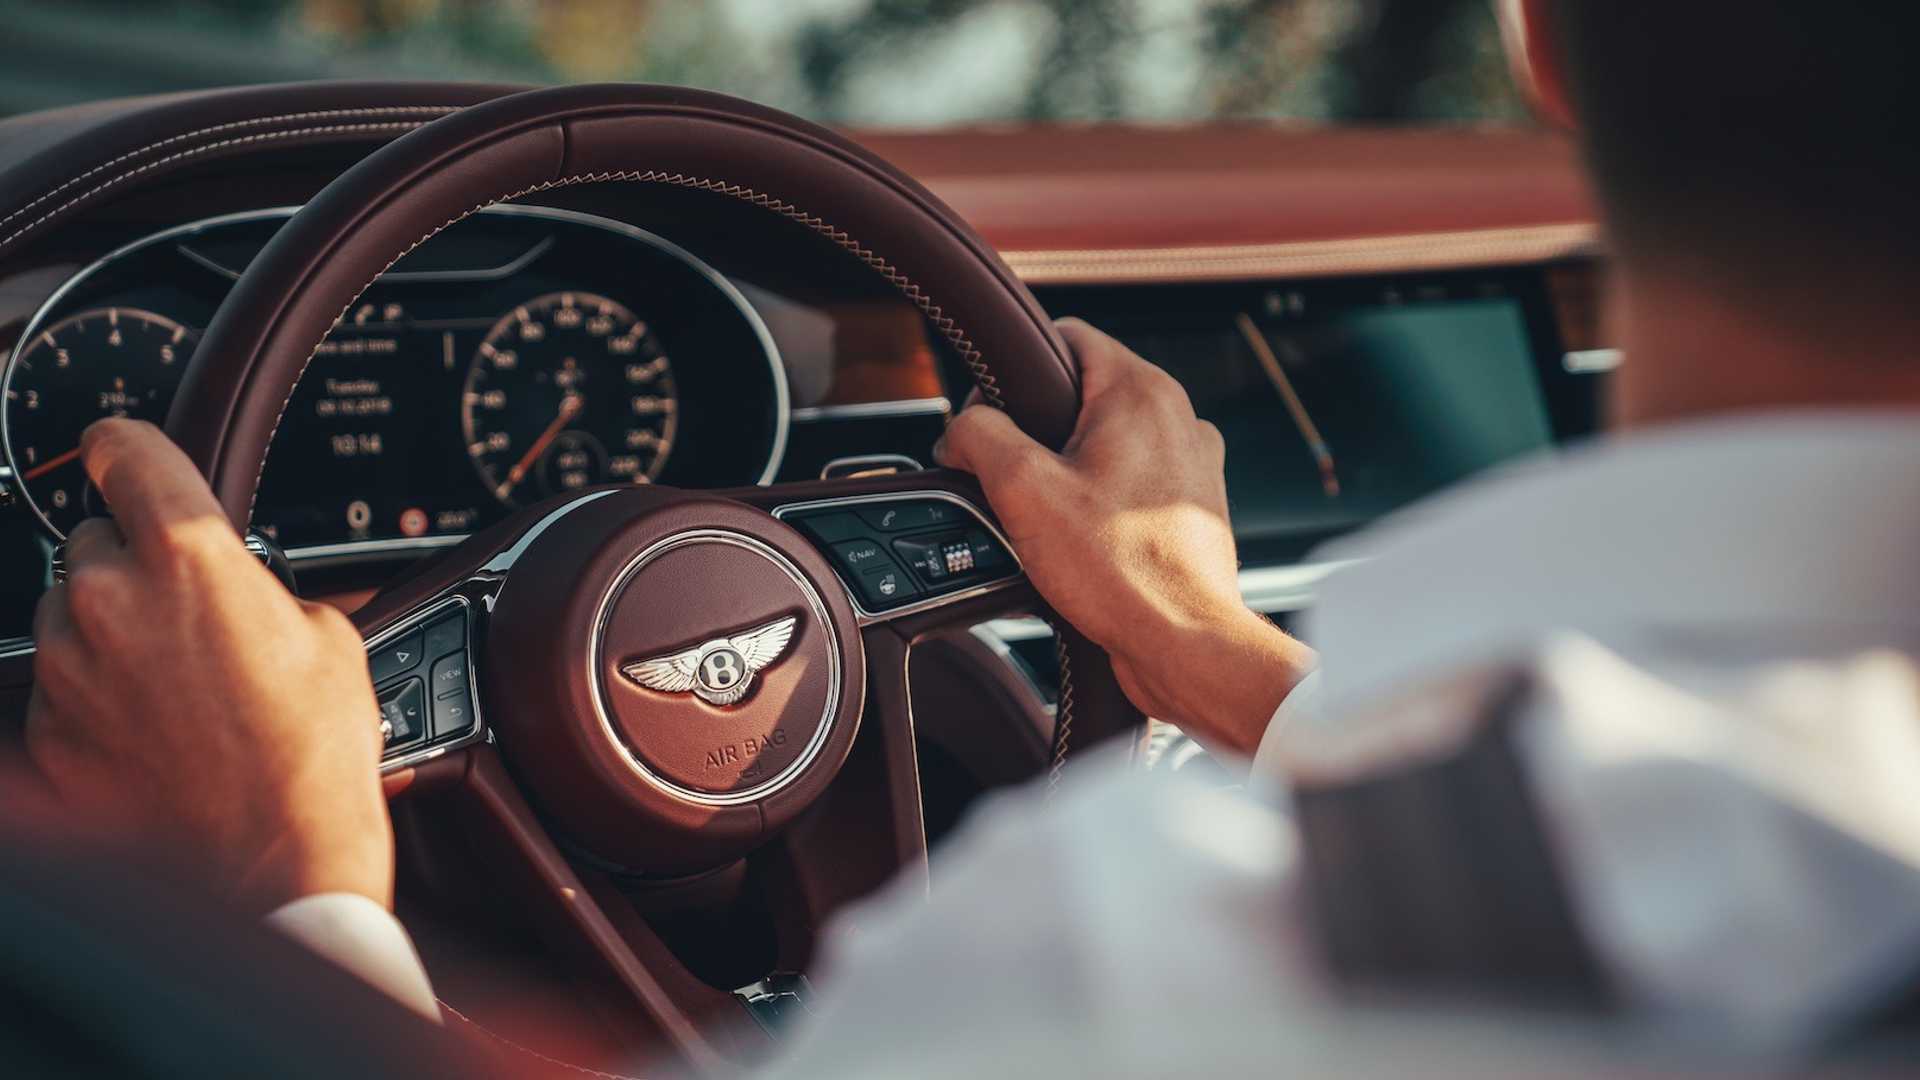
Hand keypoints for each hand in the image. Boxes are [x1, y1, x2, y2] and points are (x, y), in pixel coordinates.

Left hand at [26, 419, 391, 913]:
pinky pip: (62, 689)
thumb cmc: (312, 763)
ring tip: (181, 691)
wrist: (271, 872)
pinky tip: (158, 736)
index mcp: (187, 555)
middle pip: (94, 542)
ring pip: (72, 616)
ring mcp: (68, 668)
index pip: (125, 449)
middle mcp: (109, 599)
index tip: (126, 453)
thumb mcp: (332, 642)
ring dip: (112, 636)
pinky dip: (99, 701)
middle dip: (137, 569)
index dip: (129, 447)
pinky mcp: (44, 733)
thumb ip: (270, 588)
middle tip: (194, 621)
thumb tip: (248, 589)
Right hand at [936, 319, 1315, 755]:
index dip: (1011, 372)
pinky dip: (1095, 508)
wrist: (1183, 643)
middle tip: (1009, 482)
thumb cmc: (1120, 569)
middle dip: (1035, 434)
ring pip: (1103, 445)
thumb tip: (959, 430)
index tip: (988, 419)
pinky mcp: (1191, 509)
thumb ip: (979, 437)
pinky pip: (1127, 488)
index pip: (1065, 337)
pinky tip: (1075, 549)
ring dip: (1064, 476)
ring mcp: (1190, 465)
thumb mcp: (1022, 489)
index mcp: (1142, 391)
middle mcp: (1177, 418)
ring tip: (1044, 523)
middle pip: (1081, 395)